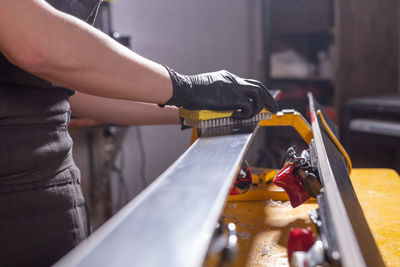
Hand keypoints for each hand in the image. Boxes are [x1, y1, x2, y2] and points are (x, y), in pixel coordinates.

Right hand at [161, 67, 277, 118]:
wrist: (185, 89)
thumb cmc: (190, 92)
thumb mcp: (207, 89)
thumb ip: (217, 94)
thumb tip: (217, 104)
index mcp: (227, 78)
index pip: (248, 84)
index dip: (257, 93)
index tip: (262, 102)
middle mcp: (233, 80)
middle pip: (258, 86)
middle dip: (269, 98)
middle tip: (273, 108)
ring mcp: (234, 87)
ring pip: (258, 93)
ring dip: (261, 106)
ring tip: (259, 115)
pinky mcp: (233, 97)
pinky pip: (248, 106)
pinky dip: (247, 113)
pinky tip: (238, 117)